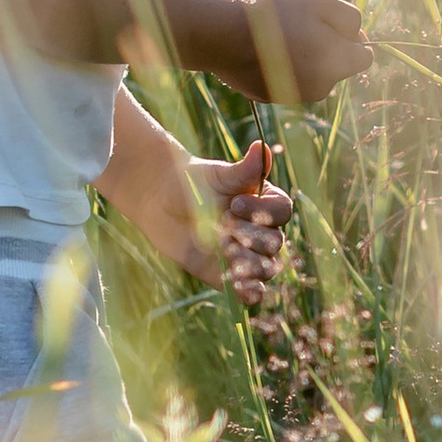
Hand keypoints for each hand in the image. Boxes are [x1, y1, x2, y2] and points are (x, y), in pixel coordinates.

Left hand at [133, 138, 291, 301]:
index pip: (281, 211)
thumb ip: (243, 169)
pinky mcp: (228, 276)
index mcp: (264, 203)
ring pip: (265, 268)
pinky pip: (249, 292)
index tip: (234, 204)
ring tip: (225, 250)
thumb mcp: (217, 175)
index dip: (263, 212)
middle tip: (224, 225)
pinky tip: (244, 289)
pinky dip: (251, 293)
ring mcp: (245, 256)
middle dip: (252, 237)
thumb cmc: (191, 182)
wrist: (160, 200)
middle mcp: (260, 230)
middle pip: (275, 243)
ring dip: (249, 263)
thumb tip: (262, 147)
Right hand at [239, 0, 371, 107]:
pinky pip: (295, 82)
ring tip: (281, 39)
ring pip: (317, 75)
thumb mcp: (317, 3)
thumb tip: (359, 36)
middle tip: (300, 28)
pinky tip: (268, 53)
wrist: (225, 37)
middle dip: (329, 49)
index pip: (364, 57)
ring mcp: (299, 96)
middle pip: (339, 67)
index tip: (328, 25)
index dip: (351, 38)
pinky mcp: (278, 99)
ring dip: (308, 60)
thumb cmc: (273, 16)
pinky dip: (288, 70)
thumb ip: (348, 18)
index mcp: (336, 63)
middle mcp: (322, 87)